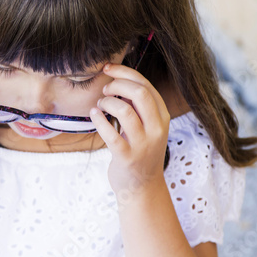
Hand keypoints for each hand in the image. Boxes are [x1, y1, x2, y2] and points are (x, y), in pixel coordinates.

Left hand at [89, 63, 169, 195]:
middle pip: (140, 93)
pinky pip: (110, 134)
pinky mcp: (127, 158)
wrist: (141, 188)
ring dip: (108, 102)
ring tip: (100, 104)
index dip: (125, 72)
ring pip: (125, 111)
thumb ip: (138, 105)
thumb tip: (119, 79)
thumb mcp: (147, 126)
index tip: (108, 69)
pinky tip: (94, 114)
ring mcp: (143, 145)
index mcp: (162, 117)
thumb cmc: (140, 151)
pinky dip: (99, 120)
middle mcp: (157, 129)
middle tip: (105, 88)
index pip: (146, 85)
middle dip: (118, 84)